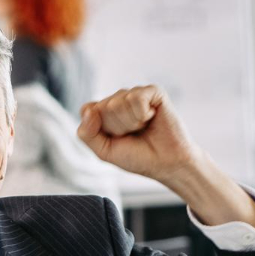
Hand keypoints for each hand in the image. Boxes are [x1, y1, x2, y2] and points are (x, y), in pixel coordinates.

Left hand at [77, 85, 200, 185]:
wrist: (167, 163)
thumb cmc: (137, 157)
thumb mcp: (104, 151)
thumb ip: (87, 134)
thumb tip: (89, 110)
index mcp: (104, 112)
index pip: (87, 110)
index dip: (100, 129)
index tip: (116, 139)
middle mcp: (118, 99)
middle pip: (103, 107)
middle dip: (117, 128)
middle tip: (134, 135)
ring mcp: (135, 93)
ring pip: (118, 103)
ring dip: (131, 123)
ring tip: (144, 128)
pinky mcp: (153, 91)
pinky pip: (136, 98)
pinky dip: (143, 114)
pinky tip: (152, 118)